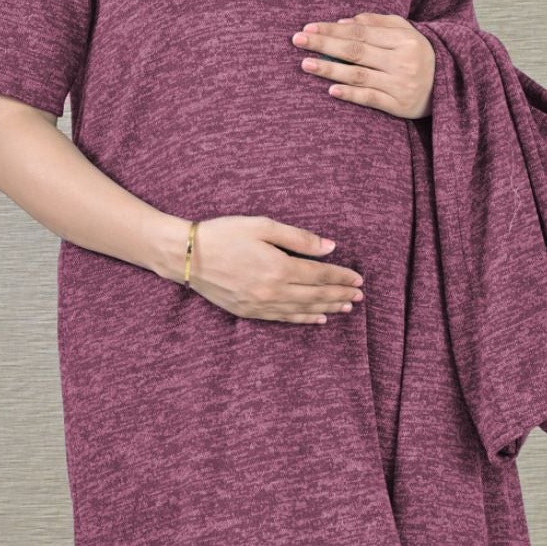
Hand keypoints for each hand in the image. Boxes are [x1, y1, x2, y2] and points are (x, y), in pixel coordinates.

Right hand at [178, 215, 364, 324]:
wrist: (186, 256)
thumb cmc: (224, 234)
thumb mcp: (262, 226)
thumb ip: (298, 238)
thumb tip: (330, 247)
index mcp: (279, 267)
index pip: (320, 274)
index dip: (341, 277)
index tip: (358, 278)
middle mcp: (273, 290)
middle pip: (316, 295)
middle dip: (340, 294)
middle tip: (359, 296)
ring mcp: (261, 304)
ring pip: (303, 309)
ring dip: (327, 308)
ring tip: (346, 307)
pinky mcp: (249, 312)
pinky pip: (284, 318)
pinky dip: (304, 319)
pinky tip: (318, 319)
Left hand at [291, 13, 434, 119]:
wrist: (449, 86)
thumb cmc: (418, 55)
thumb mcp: (406, 32)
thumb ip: (377, 23)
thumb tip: (342, 21)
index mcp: (404, 39)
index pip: (361, 31)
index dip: (333, 29)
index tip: (309, 27)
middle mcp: (402, 61)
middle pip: (356, 51)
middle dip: (325, 44)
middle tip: (297, 40)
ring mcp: (400, 85)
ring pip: (359, 75)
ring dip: (330, 69)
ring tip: (305, 64)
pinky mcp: (399, 106)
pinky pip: (371, 99)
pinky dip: (351, 94)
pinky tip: (331, 90)